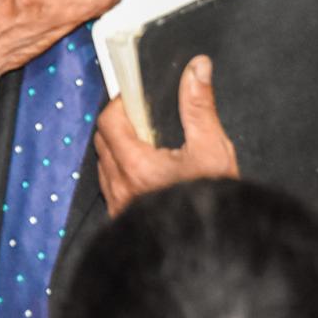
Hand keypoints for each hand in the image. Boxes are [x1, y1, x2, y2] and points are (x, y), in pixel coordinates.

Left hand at [95, 55, 238, 216]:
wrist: (212, 249)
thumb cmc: (214, 202)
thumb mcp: (213, 150)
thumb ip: (199, 106)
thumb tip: (197, 69)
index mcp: (137, 166)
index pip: (108, 121)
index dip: (121, 105)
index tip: (137, 99)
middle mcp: (121, 186)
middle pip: (103, 141)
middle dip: (120, 125)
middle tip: (146, 121)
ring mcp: (119, 206)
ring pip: (105, 165)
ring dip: (119, 151)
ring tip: (149, 148)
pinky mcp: (123, 220)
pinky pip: (111, 188)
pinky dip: (121, 174)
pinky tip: (147, 174)